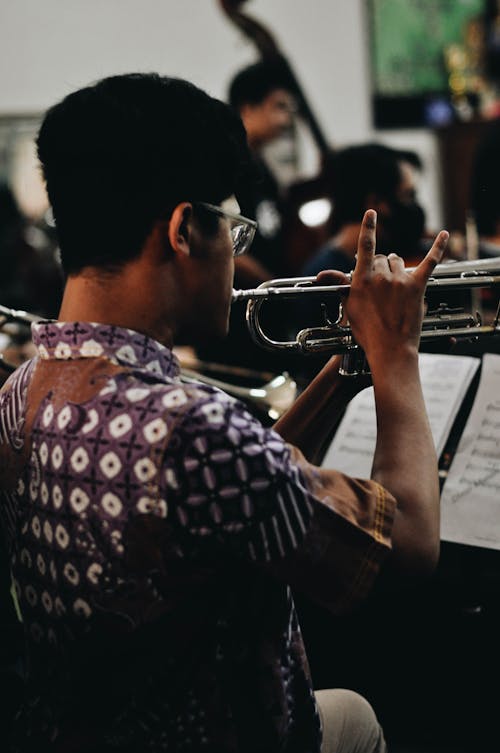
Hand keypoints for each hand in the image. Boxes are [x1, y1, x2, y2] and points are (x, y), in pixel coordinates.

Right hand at [344, 210, 448, 370]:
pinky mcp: (417, 287)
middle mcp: (380, 276)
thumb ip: (340, 284)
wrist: (389, 349)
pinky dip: (438, 247)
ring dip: (397, 269)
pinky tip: (444, 235)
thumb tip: (319, 275)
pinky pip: (429, 261)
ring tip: (395, 289)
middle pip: (382, 258)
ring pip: (399, 262)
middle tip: (381, 287)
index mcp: (362, 280)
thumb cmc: (367, 332)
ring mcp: (400, 280)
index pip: (365, 247)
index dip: (368, 227)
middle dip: (381, 267)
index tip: (371, 213)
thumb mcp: (349, 306)